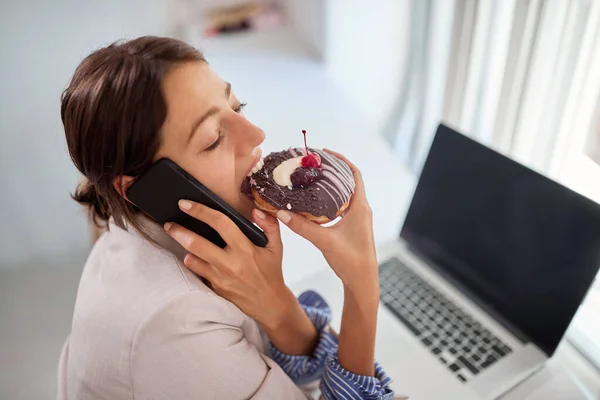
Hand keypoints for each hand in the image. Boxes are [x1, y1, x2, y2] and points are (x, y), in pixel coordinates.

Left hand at [164, 201, 317, 354]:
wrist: (270, 305)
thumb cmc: (272, 273)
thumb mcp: (276, 247)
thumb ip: (270, 226)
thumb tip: (256, 210)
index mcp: (245, 249)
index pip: (220, 224)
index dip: (201, 211)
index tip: (185, 204)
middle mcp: (230, 263)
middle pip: (197, 244)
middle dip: (179, 231)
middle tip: (169, 223)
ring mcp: (220, 278)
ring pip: (192, 260)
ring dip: (182, 248)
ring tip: (177, 237)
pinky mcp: (215, 288)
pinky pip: (196, 273)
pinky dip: (191, 263)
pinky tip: (190, 256)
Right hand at [277, 150, 378, 291]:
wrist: (362, 282)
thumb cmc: (351, 261)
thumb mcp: (325, 241)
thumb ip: (303, 227)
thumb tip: (281, 213)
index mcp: (360, 207)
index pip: (354, 175)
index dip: (341, 160)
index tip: (325, 152)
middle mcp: (361, 209)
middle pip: (348, 181)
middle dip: (332, 170)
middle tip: (312, 164)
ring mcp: (357, 219)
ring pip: (344, 194)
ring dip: (331, 185)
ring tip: (311, 178)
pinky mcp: (352, 227)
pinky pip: (341, 206)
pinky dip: (329, 200)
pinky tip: (314, 203)